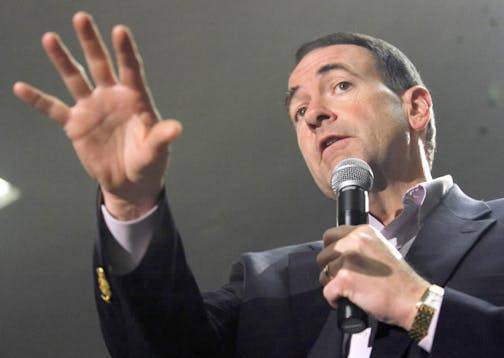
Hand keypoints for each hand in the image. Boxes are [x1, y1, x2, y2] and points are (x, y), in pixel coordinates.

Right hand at [13, 12, 180, 219]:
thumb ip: (161, 137)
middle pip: (101, 64)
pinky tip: (20, 88)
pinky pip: (54, 109)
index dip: (125, 51)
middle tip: (82, 18)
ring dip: (63, 59)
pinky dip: (37, 100)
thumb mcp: (157, 151)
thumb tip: (176, 128)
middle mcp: (112, 97)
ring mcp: (92, 109)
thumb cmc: (148, 163)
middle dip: (91, 42)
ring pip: (75, 78)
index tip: (120, 30)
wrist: (130, 182)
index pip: (131, 70)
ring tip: (50, 38)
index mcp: (135, 99)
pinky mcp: (75, 125)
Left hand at [317, 225, 428, 329]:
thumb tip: (338, 250)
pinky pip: (327, 291)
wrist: (411, 298)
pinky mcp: (344, 278)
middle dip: (329, 268)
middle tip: (345, 278)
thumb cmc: (398, 279)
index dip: (331, 251)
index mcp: (362, 232)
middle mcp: (353, 241)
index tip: (337, 261)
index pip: (329, 236)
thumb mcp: (380, 248)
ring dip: (333, 284)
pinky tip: (348, 300)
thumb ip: (359, 245)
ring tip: (351, 289)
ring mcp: (348, 259)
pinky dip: (335, 299)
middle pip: (323, 255)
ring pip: (323, 273)